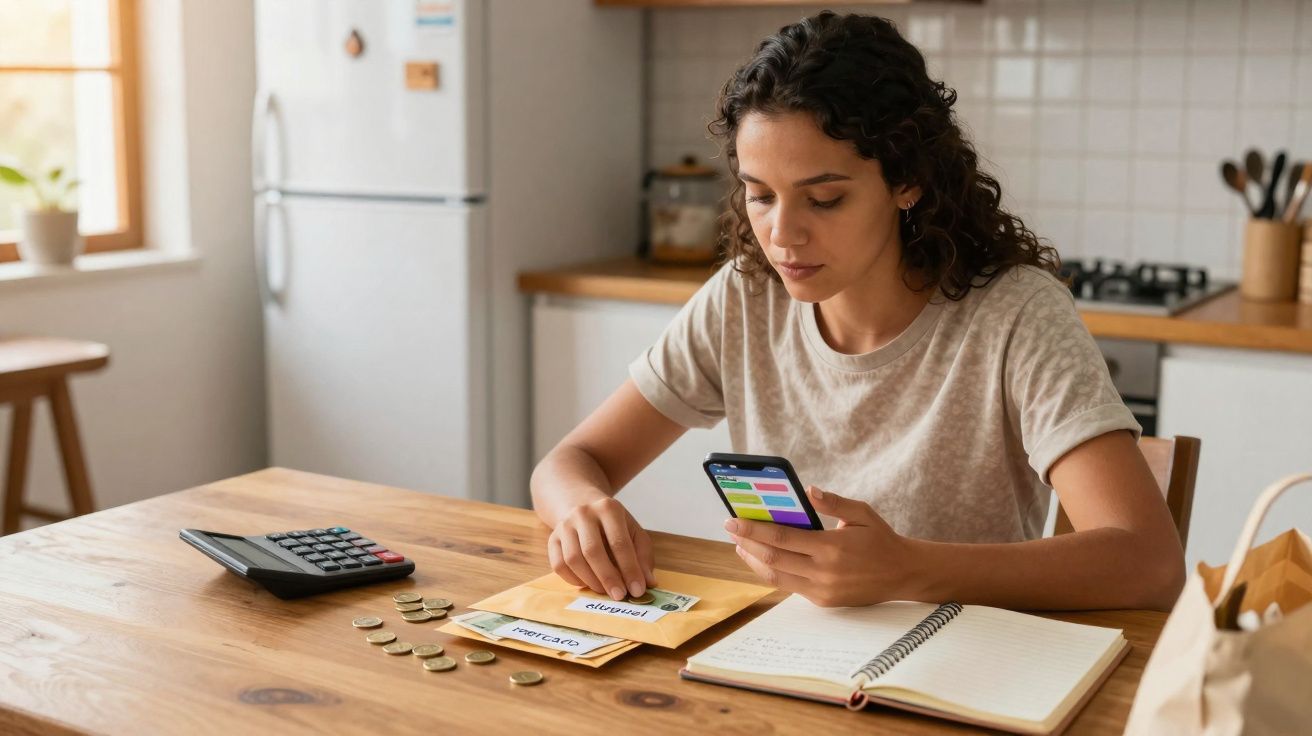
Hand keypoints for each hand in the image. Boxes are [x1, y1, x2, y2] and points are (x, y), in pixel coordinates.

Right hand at [548, 496, 656, 600]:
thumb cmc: (613, 524)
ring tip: (605, 591)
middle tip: (620, 595)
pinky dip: (573, 580)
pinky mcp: (552, 538)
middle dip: (608, 577)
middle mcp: (583, 513)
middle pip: (593, 550)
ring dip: (591, 580)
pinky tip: (588, 584)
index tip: (637, 590)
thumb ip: (642, 556)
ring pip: (573, 559)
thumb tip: (648, 583)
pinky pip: (559, 565)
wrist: (582, 504)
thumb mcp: (633, 532)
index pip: (619, 542)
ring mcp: (564, 525)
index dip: (629, 569)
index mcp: (608, 508)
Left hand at [726, 486, 915, 606]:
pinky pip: (790, 587)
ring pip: (776, 577)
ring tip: (740, 545)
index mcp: (831, 547)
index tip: (733, 520)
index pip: (781, 537)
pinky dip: (772, 572)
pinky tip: (763, 559)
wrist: (903, 574)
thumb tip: (808, 490)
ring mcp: (822, 590)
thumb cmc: (881, 539)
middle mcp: (823, 571)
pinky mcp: (823, 601)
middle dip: (746, 543)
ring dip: (754, 561)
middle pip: (773, 558)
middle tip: (730, 529)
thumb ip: (833, 502)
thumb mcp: (862, 513)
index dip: (753, 529)